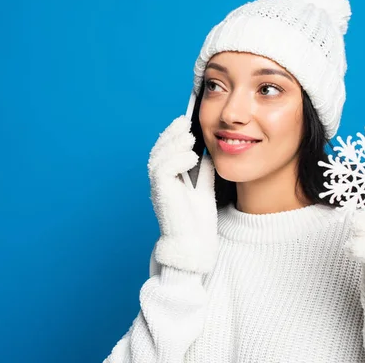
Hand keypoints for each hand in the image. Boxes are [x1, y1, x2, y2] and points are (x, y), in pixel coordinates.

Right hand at [148, 116, 218, 273]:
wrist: (194, 244)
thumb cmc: (198, 221)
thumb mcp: (204, 188)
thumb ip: (202, 170)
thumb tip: (206, 151)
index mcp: (167, 179)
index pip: (164, 150)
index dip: (172, 134)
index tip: (185, 121)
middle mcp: (159, 182)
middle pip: (158, 150)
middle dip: (171, 133)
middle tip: (185, 122)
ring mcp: (158, 187)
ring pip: (159, 156)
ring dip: (174, 143)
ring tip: (190, 138)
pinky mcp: (161, 193)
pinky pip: (163, 169)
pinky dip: (177, 159)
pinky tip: (191, 157)